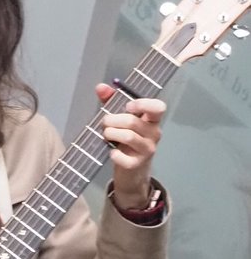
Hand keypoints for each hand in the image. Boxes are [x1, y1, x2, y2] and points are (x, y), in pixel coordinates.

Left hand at [95, 83, 165, 210]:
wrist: (131, 170)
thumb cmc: (125, 140)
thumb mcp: (120, 119)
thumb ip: (111, 101)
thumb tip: (100, 87)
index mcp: (152, 120)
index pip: (158, 107)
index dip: (142, 104)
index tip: (127, 106)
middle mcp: (154, 134)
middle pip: (133, 122)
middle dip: (112, 120)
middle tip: (104, 123)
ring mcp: (147, 150)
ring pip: (128, 136)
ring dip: (110, 133)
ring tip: (105, 135)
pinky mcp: (137, 164)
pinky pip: (123, 157)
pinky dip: (113, 153)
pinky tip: (111, 151)